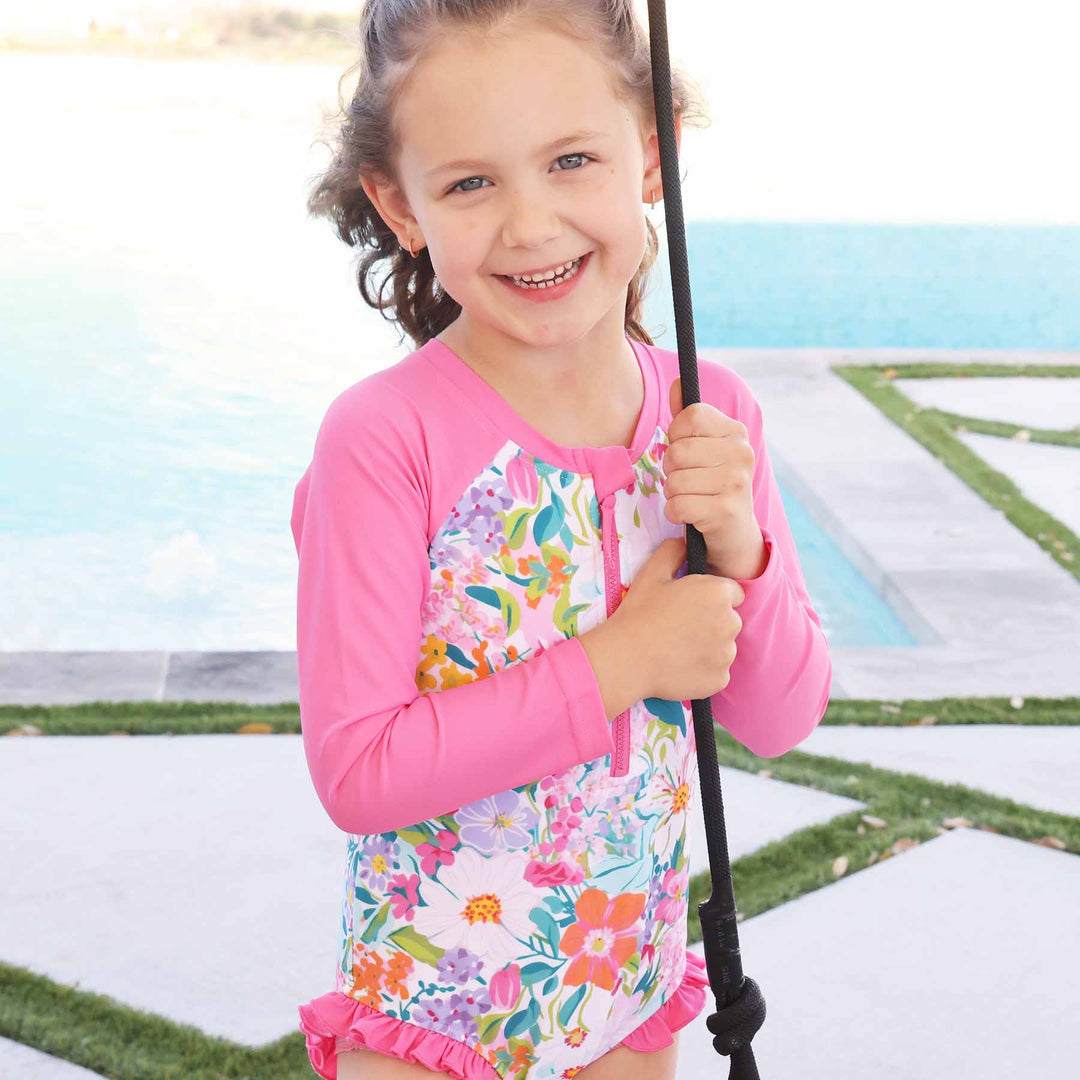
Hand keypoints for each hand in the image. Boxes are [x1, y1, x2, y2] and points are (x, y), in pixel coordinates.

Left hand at [663, 377, 767, 579]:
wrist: (734, 534)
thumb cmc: (711, 486)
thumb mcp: (702, 449)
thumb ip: (687, 419)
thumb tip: (676, 384)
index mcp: (736, 432)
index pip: (691, 416)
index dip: (676, 436)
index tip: (687, 452)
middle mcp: (741, 453)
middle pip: (677, 451)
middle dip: (671, 470)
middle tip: (687, 481)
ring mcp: (736, 482)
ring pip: (674, 481)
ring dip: (673, 494)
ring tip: (691, 498)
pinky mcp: (726, 511)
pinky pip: (677, 505)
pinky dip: (675, 513)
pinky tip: (690, 515)